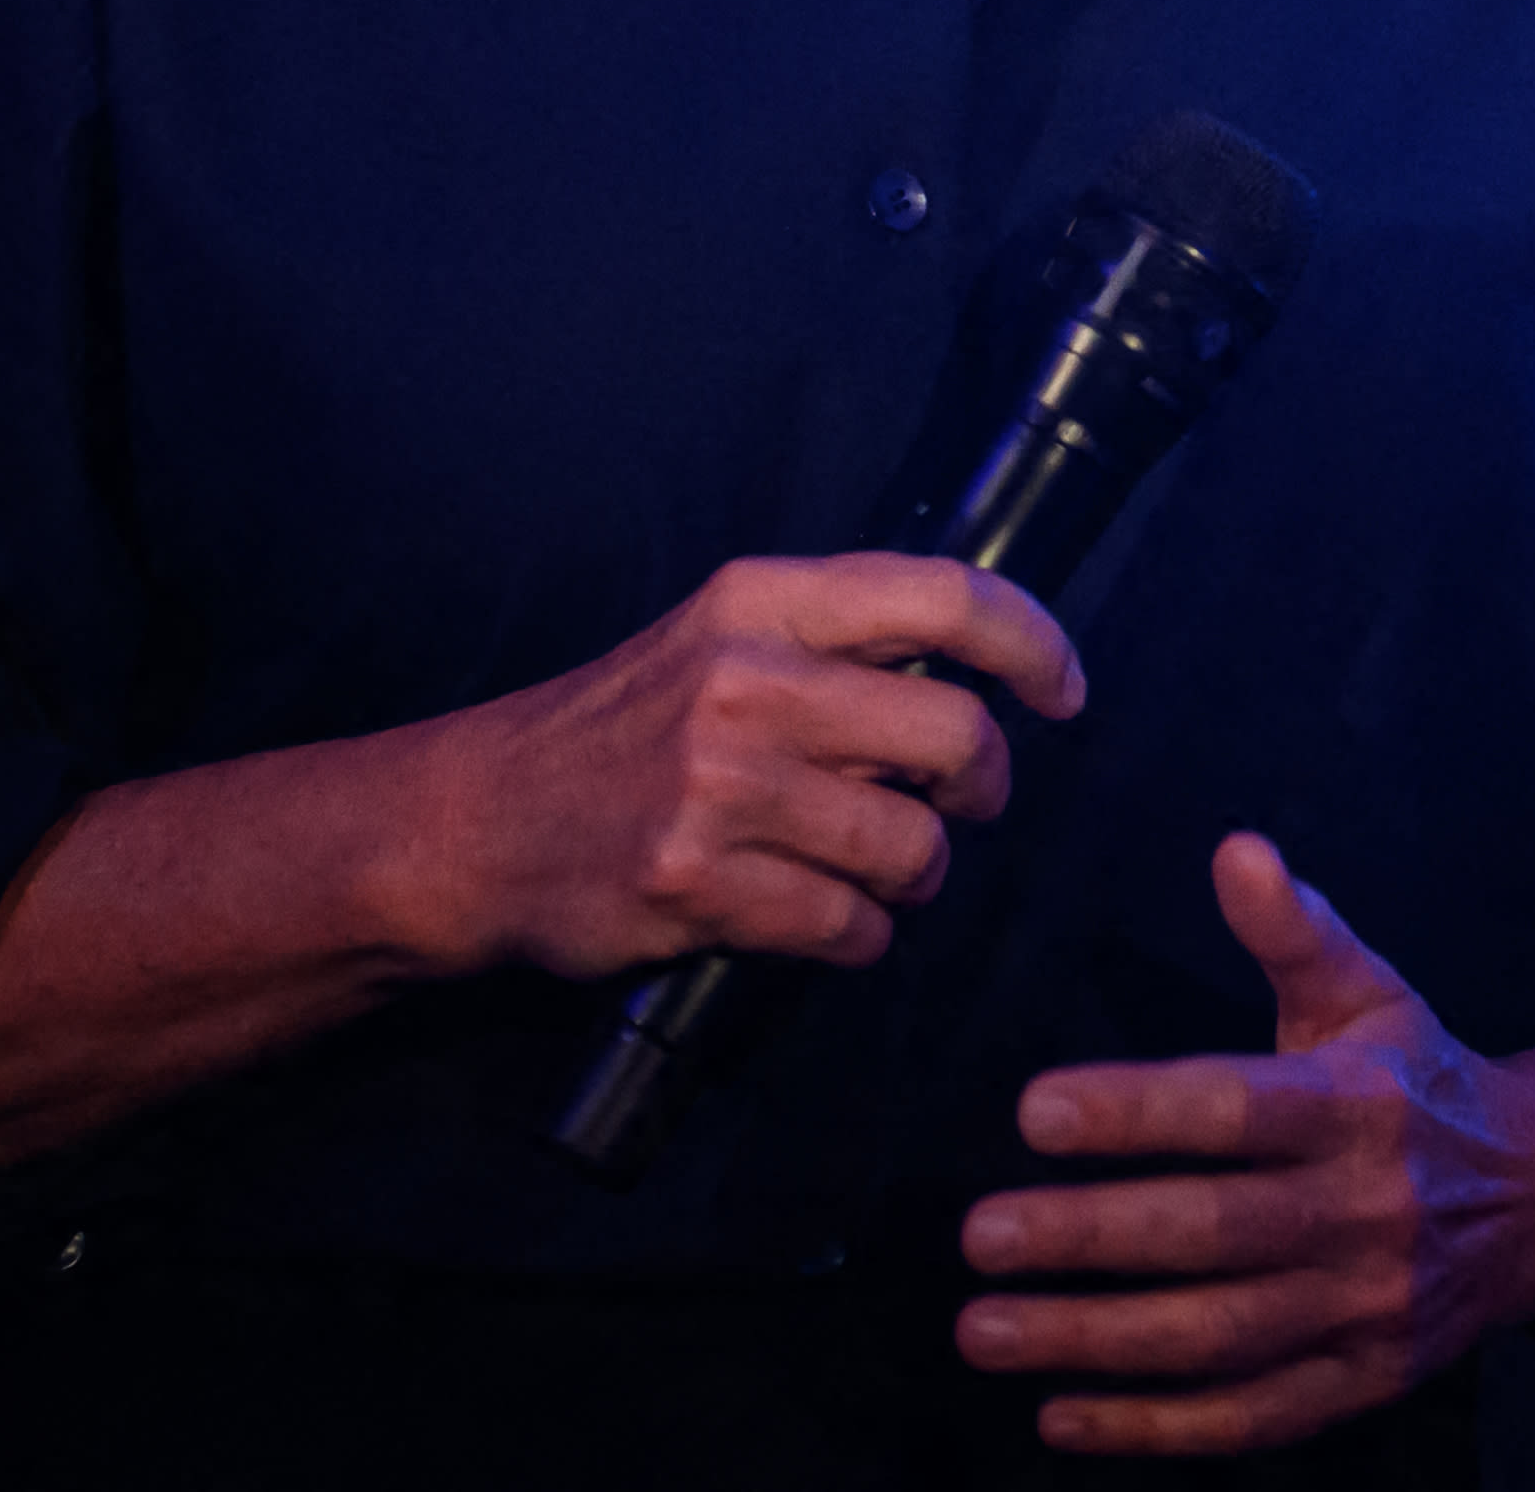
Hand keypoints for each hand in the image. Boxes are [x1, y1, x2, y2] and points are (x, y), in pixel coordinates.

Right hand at [401, 549, 1083, 982]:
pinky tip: (830, 923)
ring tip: (880, 874)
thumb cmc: (617, 731)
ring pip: (911, 846)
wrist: (470, 825)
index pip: (949, 598)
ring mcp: (718, 786)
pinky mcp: (694, 884)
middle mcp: (746, 680)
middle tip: (961, 807)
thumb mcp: (719, 637)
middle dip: (981, 788)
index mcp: (763, 601)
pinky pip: (847, 925)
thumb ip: (837, 644)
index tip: (1064, 691)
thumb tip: (978, 679)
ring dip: (917, 877)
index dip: (1034, 645)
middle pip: (953, 737)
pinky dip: (861, 937)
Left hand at [960, 834, 1534, 1451]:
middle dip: (1090, 1237)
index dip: (1138, 1111)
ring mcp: (1369, 1306)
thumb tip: (1233, 850)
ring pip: (1221, 1333)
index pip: (1238, 1108)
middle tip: (980, 1235)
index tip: (1034, 1110)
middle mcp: (1369, 1209)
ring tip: (987, 1326)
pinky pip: (1252, 1414)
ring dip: (1096, 1338)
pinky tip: (1060, 1417)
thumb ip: (1294, 932)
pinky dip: (1155, 1427)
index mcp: (1361, 1104)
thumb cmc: (1422, 1083)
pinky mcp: (1365, 1380)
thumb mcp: (1371, 996)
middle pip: (1216, 1231)